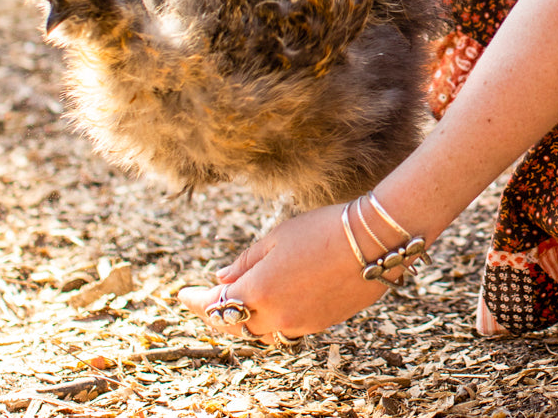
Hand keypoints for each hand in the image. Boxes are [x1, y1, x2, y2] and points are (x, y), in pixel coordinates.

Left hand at [178, 203, 386, 341]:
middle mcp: (275, 316)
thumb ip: (246, 262)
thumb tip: (222, 279)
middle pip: (236, 323)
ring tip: (247, 295)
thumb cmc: (325, 229)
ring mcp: (300, 324)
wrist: (375, 240)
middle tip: (211, 296)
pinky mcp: (321, 325)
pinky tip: (283, 295)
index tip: (182, 294)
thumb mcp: (279, 236)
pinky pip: (289, 324)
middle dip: (221, 310)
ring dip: (251, 313)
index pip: (215, 305)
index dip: (196, 301)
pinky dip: (278, 312)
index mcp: (258, 291)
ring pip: (263, 327)